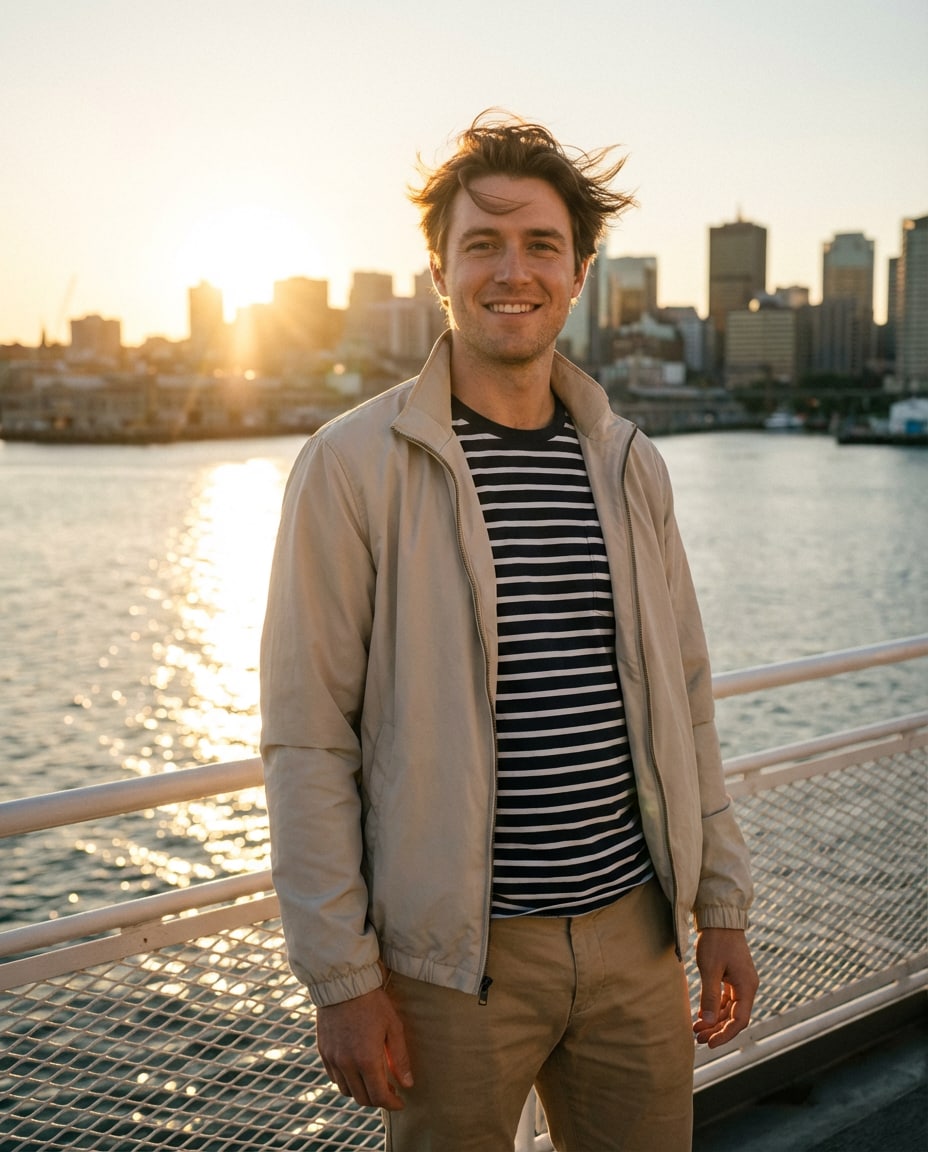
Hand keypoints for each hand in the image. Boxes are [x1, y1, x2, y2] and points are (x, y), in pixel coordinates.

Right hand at [316, 987, 413, 1109]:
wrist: (344, 983)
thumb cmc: (373, 1002)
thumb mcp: (393, 1026)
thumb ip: (400, 1058)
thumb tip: (407, 1084)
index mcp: (366, 1059)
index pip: (379, 1096)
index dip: (392, 1104)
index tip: (400, 1102)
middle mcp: (346, 1064)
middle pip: (361, 1098)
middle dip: (378, 1101)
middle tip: (390, 1092)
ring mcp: (332, 1058)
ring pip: (346, 1091)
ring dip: (361, 1092)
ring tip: (374, 1081)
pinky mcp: (323, 1051)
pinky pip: (334, 1077)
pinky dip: (347, 1081)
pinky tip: (357, 1070)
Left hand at [692, 927, 757, 1047]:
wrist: (720, 918)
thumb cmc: (716, 941)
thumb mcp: (710, 970)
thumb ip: (709, 997)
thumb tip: (707, 1023)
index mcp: (747, 987)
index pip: (739, 1020)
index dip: (725, 1034)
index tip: (709, 1043)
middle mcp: (747, 987)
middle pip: (734, 1017)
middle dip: (717, 1030)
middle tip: (698, 1039)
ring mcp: (740, 982)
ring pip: (728, 1009)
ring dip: (714, 1020)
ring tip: (696, 1030)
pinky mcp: (732, 976)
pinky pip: (725, 999)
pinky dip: (714, 1007)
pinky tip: (700, 1015)